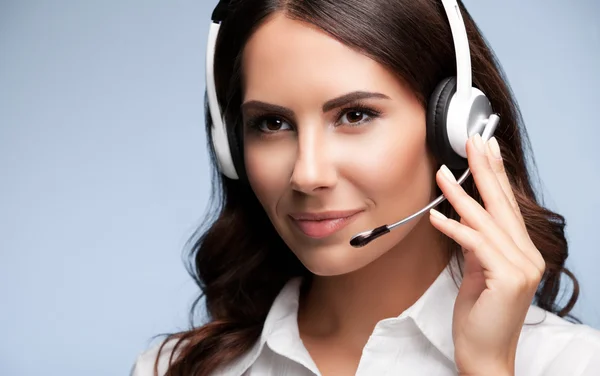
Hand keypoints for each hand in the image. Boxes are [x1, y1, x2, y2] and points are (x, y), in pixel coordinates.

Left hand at [428, 134, 545, 375]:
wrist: (485, 355)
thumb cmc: (480, 317)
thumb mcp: (479, 274)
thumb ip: (478, 247)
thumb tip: (464, 221)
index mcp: (522, 253)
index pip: (507, 207)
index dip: (496, 176)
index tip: (486, 149)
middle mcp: (528, 256)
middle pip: (502, 205)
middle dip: (486, 170)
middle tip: (473, 141)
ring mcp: (522, 268)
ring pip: (486, 222)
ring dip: (461, 195)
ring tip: (442, 172)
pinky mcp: (507, 279)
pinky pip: (475, 245)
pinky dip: (454, 228)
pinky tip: (436, 215)